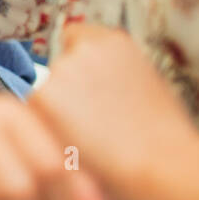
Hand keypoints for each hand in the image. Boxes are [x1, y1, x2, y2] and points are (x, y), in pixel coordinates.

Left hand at [29, 23, 198, 199]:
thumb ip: (113, 68)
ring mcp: (61, 70)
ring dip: (57, 106)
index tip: (84, 82)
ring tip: (90, 133)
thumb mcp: (145, 81)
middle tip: (90, 116)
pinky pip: (36, 111)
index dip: (78, 61)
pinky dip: (49, 125)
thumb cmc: (162, 134)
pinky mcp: (42, 96)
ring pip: (46, 88)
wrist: (162, 164)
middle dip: (68, 87)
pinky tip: (76, 140)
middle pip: (60, 64)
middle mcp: (84, 49)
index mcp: (112, 41)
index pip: (75, 35)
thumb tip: (95, 74)